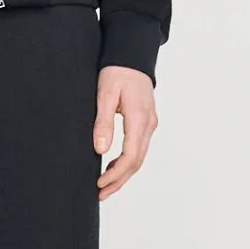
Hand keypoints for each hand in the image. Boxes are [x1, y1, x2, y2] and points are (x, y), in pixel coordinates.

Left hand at [93, 65, 156, 199]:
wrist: (131, 54)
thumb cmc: (117, 71)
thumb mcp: (105, 94)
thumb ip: (103, 122)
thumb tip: (101, 150)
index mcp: (139, 119)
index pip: (130, 157)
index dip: (115, 174)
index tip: (99, 184)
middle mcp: (149, 124)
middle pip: (137, 162)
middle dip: (119, 181)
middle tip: (100, 194)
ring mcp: (150, 123)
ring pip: (139, 157)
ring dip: (123, 173)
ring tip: (105, 186)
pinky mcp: (146, 121)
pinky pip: (139, 148)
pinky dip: (127, 161)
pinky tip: (113, 167)